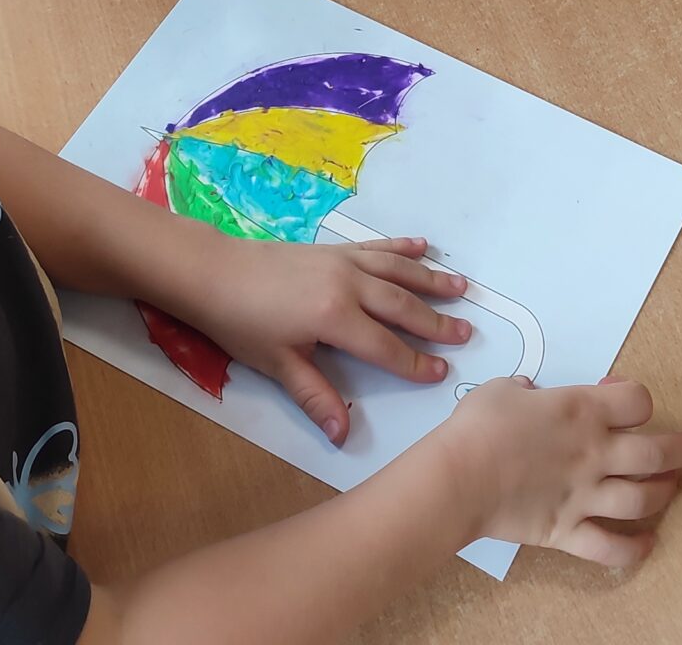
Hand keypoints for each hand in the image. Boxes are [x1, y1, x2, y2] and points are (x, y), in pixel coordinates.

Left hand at [168, 233, 471, 444]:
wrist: (214, 272)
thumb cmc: (241, 323)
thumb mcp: (278, 364)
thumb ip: (315, 396)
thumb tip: (343, 434)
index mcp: (335, 317)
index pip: (385, 346)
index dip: (414, 362)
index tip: (442, 371)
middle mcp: (348, 284)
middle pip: (401, 306)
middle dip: (435, 322)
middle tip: (466, 332)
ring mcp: (343, 261)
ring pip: (397, 271)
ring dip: (430, 280)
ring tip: (462, 288)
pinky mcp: (333, 249)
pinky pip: (376, 247)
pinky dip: (401, 247)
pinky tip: (422, 246)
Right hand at [436, 377, 681, 569]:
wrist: (457, 477)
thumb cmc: (479, 427)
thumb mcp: (505, 389)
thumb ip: (528, 390)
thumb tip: (531, 391)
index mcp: (583, 411)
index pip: (637, 401)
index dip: (636, 398)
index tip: (623, 398)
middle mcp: (595, 454)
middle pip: (658, 453)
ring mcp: (585, 496)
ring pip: (644, 500)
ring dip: (665, 494)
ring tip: (671, 488)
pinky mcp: (568, 531)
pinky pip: (611, 548)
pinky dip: (635, 550)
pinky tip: (648, 545)